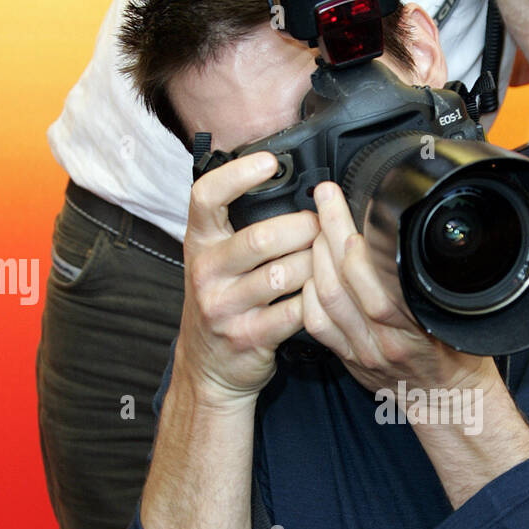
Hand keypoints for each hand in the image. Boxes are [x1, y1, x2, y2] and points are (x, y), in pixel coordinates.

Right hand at [177, 152, 318, 404]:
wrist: (208, 367)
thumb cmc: (222, 302)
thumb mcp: (216, 260)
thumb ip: (237, 227)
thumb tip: (289, 186)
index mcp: (199, 243)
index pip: (205, 197)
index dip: (238, 175)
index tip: (269, 162)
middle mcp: (206, 272)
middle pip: (261, 238)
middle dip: (303, 228)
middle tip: (324, 226)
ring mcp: (224, 307)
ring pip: (283, 275)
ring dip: (316, 264)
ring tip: (329, 259)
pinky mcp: (248, 337)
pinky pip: (294, 312)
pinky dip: (316, 300)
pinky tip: (324, 293)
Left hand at [302, 181, 498, 403]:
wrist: (449, 402)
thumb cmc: (460, 358)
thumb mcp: (461, 316)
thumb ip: (433, 285)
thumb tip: (414, 240)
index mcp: (416, 328)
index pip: (378, 280)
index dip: (358, 241)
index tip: (355, 205)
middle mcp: (385, 340)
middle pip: (342, 282)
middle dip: (330, 233)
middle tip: (325, 199)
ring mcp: (362, 351)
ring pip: (324, 300)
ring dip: (315, 258)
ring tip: (317, 227)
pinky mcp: (348, 358)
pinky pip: (317, 325)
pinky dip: (308, 291)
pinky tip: (310, 269)